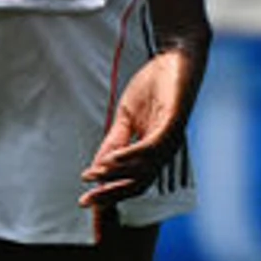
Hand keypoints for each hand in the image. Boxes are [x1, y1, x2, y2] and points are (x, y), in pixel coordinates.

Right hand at [82, 36, 206, 209]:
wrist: (176, 59)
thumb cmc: (155, 86)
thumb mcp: (127, 117)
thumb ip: (116, 141)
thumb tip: (98, 165)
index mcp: (153, 150)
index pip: (132, 180)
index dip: (109, 192)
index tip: (84, 199)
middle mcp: (164, 150)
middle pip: (138, 182)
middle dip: (111, 193)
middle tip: (85, 201)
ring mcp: (169, 137)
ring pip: (145, 168)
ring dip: (116, 175)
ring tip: (92, 176)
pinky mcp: (173, 121)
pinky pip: (152, 146)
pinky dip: (131, 156)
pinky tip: (111, 159)